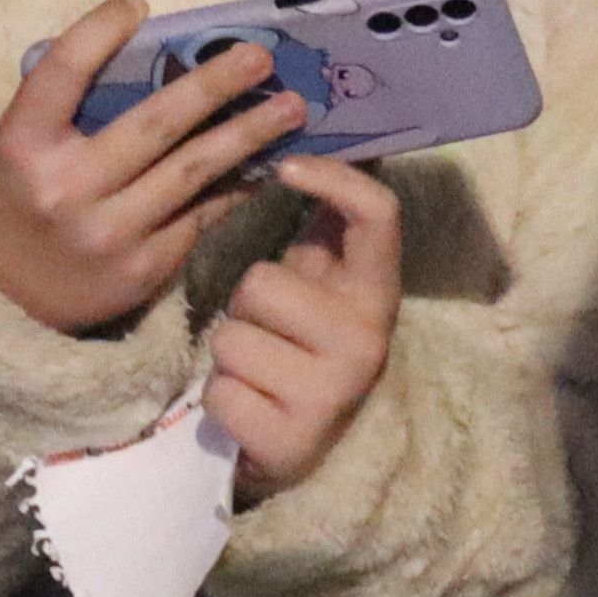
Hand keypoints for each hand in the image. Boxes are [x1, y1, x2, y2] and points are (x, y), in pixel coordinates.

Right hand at [0, 0, 306, 334]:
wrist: (2, 299)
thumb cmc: (21, 198)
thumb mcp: (21, 144)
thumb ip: (70, 102)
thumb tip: (155, 43)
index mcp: (23, 145)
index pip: (62, 72)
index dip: (98, 31)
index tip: (138, 3)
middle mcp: (65, 188)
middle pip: (154, 123)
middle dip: (216, 85)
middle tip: (261, 58)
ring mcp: (108, 233)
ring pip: (193, 171)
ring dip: (249, 134)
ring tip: (292, 109)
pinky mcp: (143, 270)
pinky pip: (202, 216)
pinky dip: (236, 185)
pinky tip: (269, 163)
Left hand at [206, 155, 406, 505]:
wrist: (307, 454)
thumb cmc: (304, 350)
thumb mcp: (324, 289)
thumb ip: (323, 230)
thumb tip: (305, 142)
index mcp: (377, 293)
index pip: (377, 216)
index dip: (332, 179)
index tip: (286, 167)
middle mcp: (365, 339)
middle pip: (262, 281)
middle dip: (247, 306)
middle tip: (270, 334)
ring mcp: (330, 392)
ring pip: (231, 338)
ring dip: (229, 356)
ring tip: (258, 374)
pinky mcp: (290, 437)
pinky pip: (219, 392)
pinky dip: (220, 401)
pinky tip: (249, 410)